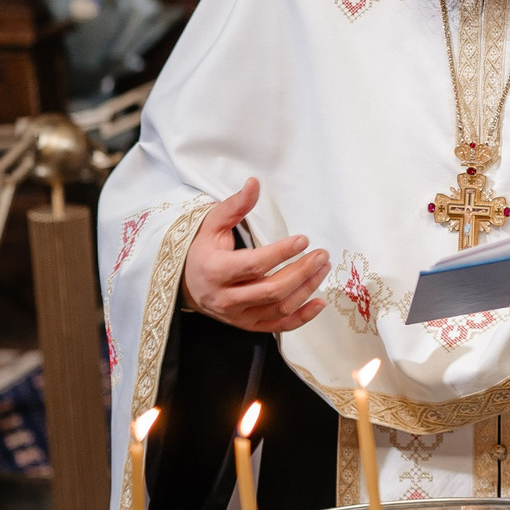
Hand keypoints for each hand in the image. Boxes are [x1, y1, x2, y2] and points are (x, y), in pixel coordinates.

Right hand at [180, 178, 328, 332]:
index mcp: (215, 271)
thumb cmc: (202, 252)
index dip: (281, 253)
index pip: (253, 264)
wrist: (186, 285)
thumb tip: (254, 183)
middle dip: (301, 272)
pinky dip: (302, 318)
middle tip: (322, 255)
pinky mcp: (248, 326)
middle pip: (271, 289)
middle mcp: (226, 298)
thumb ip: (235, 206)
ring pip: (278, 307)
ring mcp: (238, 315)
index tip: (304, 240)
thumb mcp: (212, 226)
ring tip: (323, 268)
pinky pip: (279, 327)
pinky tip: (320, 302)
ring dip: (306, 289)